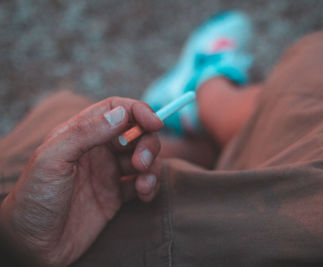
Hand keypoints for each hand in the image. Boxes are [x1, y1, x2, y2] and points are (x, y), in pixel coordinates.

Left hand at [0, 97, 162, 265]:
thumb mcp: (52, 159)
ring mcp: (108, 172)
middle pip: (136, 133)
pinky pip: (143, 182)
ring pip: (144, 157)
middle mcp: (98, 150)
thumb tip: (122, 113)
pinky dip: (151, 185)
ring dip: (152, 167)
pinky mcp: (117, 195)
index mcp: (80, 133)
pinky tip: (144, 194)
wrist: (33, 245)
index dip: (139, 111)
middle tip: (141, 163)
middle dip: (147, 144)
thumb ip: (86, 132)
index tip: (155, 123)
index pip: (116, 109)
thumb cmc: (34, 198)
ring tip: (143, 184)